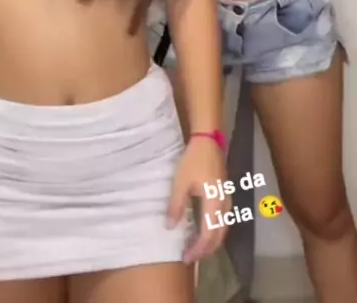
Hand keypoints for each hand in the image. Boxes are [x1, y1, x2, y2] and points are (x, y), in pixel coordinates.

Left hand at [167, 136, 230, 262]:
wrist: (208, 141)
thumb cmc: (193, 160)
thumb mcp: (180, 182)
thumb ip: (176, 206)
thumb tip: (171, 227)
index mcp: (214, 204)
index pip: (208, 235)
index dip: (198, 249)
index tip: (186, 257)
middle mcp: (224, 205)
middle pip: (219, 236)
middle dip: (206, 250)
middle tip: (191, 258)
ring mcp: (228, 200)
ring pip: (224, 229)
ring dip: (212, 242)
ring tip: (198, 248)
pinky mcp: (226, 194)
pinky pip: (224, 220)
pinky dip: (216, 231)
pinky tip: (206, 230)